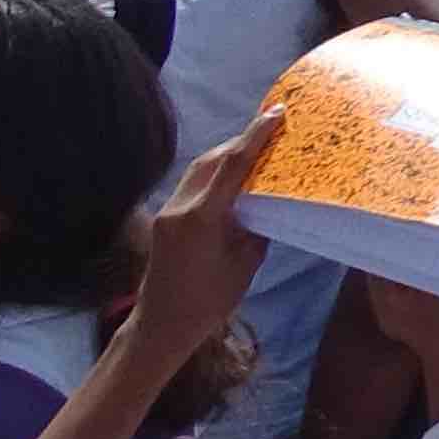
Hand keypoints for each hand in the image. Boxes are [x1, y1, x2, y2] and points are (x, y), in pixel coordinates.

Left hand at [129, 119, 273, 357]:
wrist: (160, 326)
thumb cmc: (208, 302)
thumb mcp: (245, 264)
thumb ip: (256, 227)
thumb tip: (267, 202)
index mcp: (201, 218)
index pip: (232, 165)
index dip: (256, 136)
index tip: (277, 112)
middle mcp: (180, 207)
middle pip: (213, 160)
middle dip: (242, 141)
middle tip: (274, 129)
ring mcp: (168, 212)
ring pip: (200, 169)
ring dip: (228, 155)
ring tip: (257, 150)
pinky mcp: (166, 219)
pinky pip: (194, 185)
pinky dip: (216, 173)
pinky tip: (235, 179)